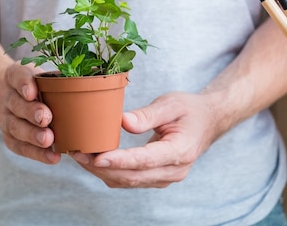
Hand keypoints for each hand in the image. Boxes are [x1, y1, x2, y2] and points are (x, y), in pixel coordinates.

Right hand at [0, 63, 60, 163]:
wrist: (17, 98)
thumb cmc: (42, 84)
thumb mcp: (47, 75)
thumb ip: (63, 78)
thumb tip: (95, 76)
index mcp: (14, 76)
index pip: (16, 75)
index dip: (23, 84)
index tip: (32, 92)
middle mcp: (6, 96)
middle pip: (15, 104)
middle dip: (31, 112)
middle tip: (46, 119)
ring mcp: (4, 117)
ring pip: (15, 127)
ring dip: (32, 135)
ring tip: (49, 140)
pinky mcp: (8, 136)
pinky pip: (19, 146)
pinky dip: (36, 153)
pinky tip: (52, 157)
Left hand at [70, 91, 218, 187]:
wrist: (208, 121)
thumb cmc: (190, 109)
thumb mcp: (171, 103)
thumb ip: (148, 114)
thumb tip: (123, 122)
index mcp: (181, 151)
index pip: (146, 160)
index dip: (120, 161)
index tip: (98, 157)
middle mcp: (175, 170)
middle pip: (133, 176)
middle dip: (103, 168)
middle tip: (78, 153)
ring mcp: (167, 178)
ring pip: (129, 182)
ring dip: (103, 172)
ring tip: (81, 156)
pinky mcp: (158, 178)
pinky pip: (131, 181)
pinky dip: (112, 172)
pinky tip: (96, 160)